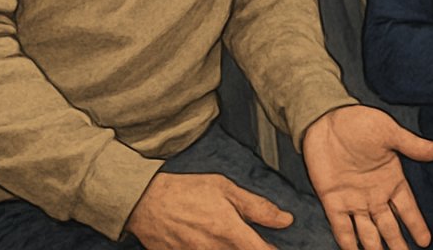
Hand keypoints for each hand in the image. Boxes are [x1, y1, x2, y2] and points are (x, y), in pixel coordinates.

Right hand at [125, 172, 291, 249]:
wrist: (146, 204)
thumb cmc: (186, 192)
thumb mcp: (224, 189)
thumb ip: (256, 206)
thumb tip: (286, 220)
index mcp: (229, 231)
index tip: (279, 247)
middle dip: (253, 249)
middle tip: (253, 240)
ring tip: (228, 238)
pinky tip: (211, 242)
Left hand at [302, 104, 432, 249]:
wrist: (327, 118)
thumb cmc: (361, 123)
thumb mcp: (389, 133)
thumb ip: (412, 145)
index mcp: (391, 180)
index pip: (408, 209)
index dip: (416, 225)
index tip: (425, 242)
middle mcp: (374, 195)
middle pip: (389, 227)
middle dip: (397, 244)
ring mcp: (353, 200)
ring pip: (367, 232)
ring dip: (374, 248)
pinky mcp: (332, 200)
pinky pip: (341, 226)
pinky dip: (347, 241)